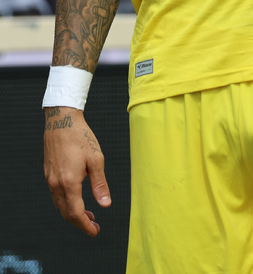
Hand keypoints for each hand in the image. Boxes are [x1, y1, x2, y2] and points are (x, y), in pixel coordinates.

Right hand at [44, 107, 110, 236]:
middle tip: (93, 224)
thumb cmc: (80, 136)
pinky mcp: (48, 172)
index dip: (85, 225)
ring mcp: (50, 178)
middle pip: (66, 212)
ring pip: (60, 204)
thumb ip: (100, 184)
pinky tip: (76, 198)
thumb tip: (106, 204)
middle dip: (80, 222)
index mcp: (69, 182)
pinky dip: (66, 202)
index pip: (75, 213)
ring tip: (88, 213)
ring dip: (72, 212)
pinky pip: (56, 195)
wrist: (62, 119)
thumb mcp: (96, 159)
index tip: (95, 231)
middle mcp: (56, 184)